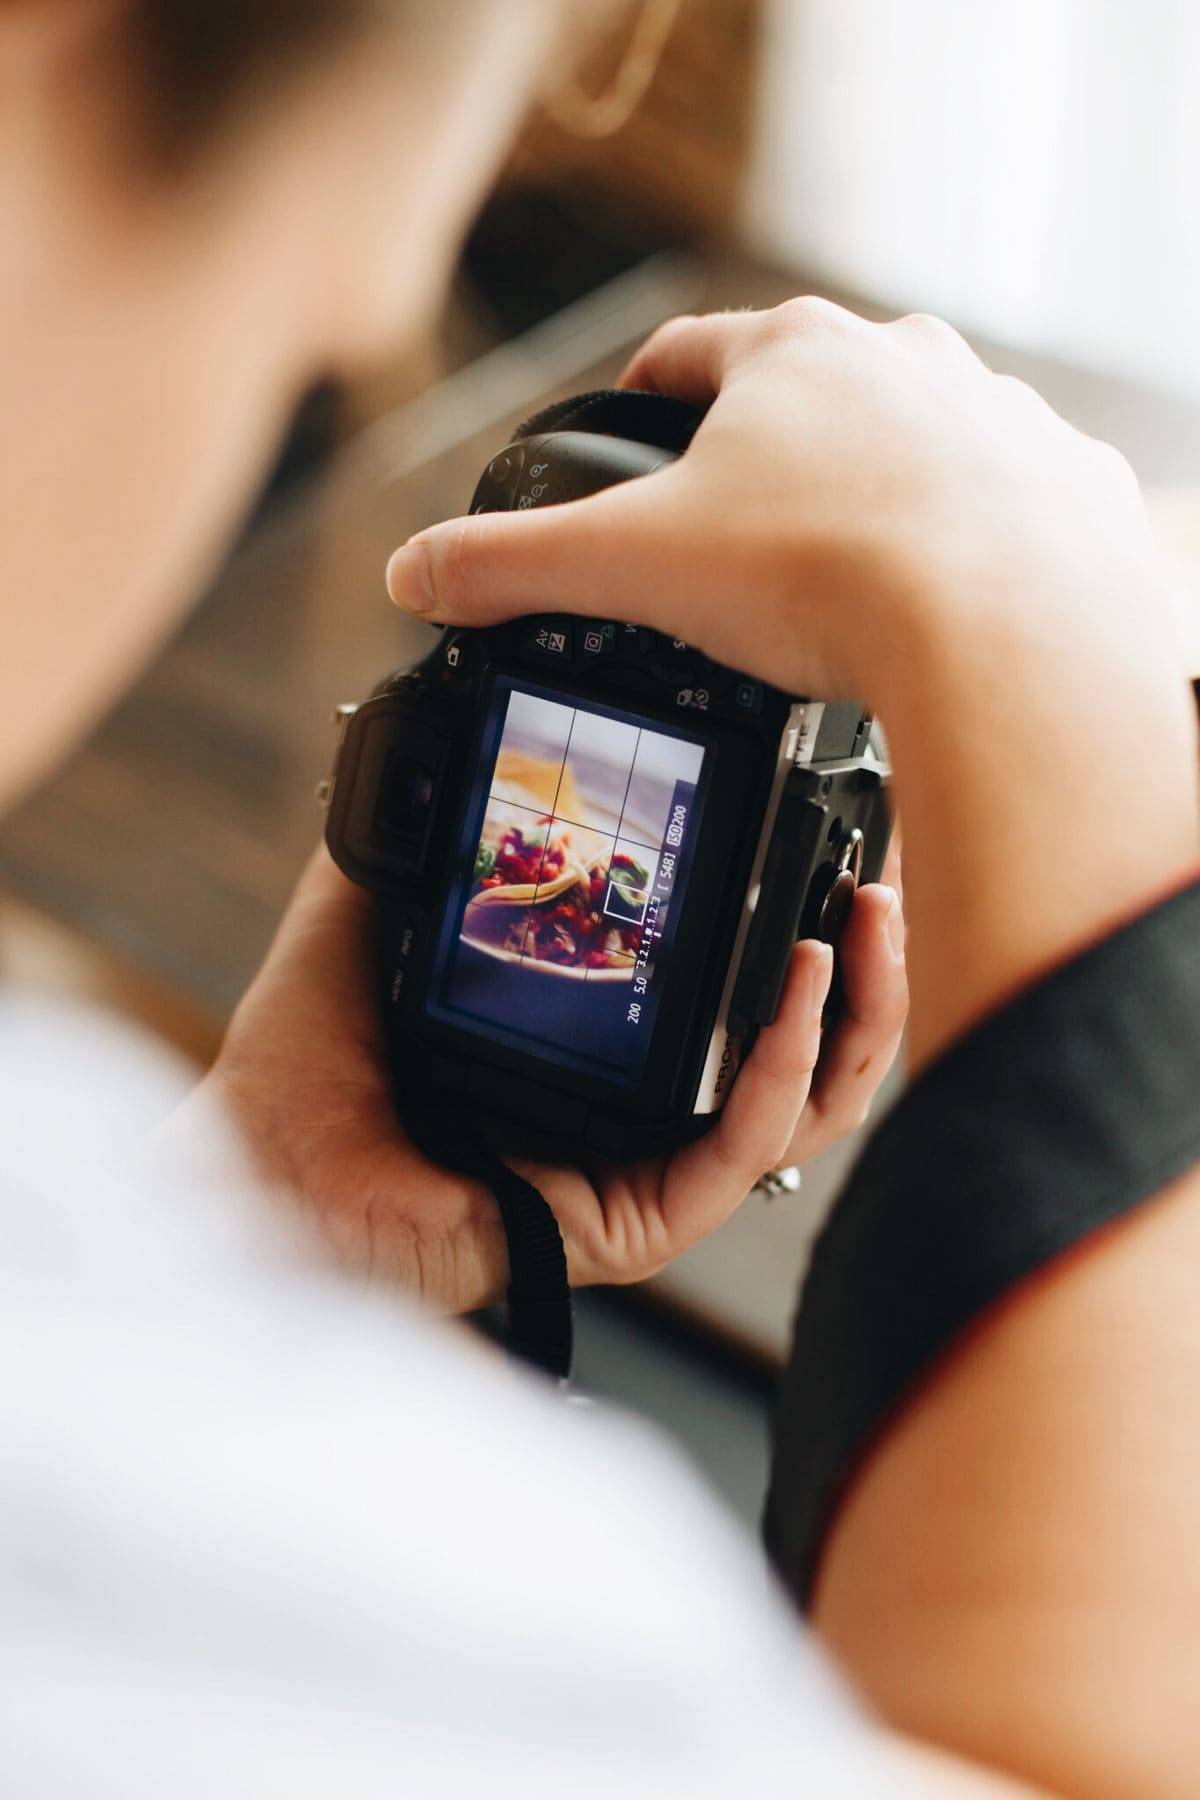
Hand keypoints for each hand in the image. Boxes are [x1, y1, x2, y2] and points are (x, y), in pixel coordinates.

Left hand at [206, 844, 906, 1313]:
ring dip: (854, 1009)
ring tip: (864, 918)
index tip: (837, 836)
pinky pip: (742, 1151)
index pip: (743, 989)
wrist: (262, 1171)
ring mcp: (651, 1171)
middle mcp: (648, 1111)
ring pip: (806, 1103)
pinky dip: (779, 1067)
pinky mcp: (637, 1221)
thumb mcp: (378, 915)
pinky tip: (794, 985)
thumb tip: (445, 737)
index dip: (804, 918)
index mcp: (612, 1049)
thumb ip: (429, 839)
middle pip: (807, 1044)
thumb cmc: (311, 1072)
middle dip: (867, 961)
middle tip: (883, 875)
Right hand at [386, 300, 1199, 1068]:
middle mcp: (901, 361)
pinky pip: (997, 501)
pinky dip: (961, 541)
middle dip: (767, 452)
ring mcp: (990, 417)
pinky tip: (936, 600)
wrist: (1007, 632)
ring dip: (872, 487)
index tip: (632, 426)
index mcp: (789, 356)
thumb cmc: (829, 577)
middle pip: (807, 390)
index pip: (689, 351)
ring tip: (839, 574)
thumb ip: (514, 566)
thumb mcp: (637, 568)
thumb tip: (411, 574)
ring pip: (910, 441)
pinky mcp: (1058, 484)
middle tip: (735, 530)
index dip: (644, 392)